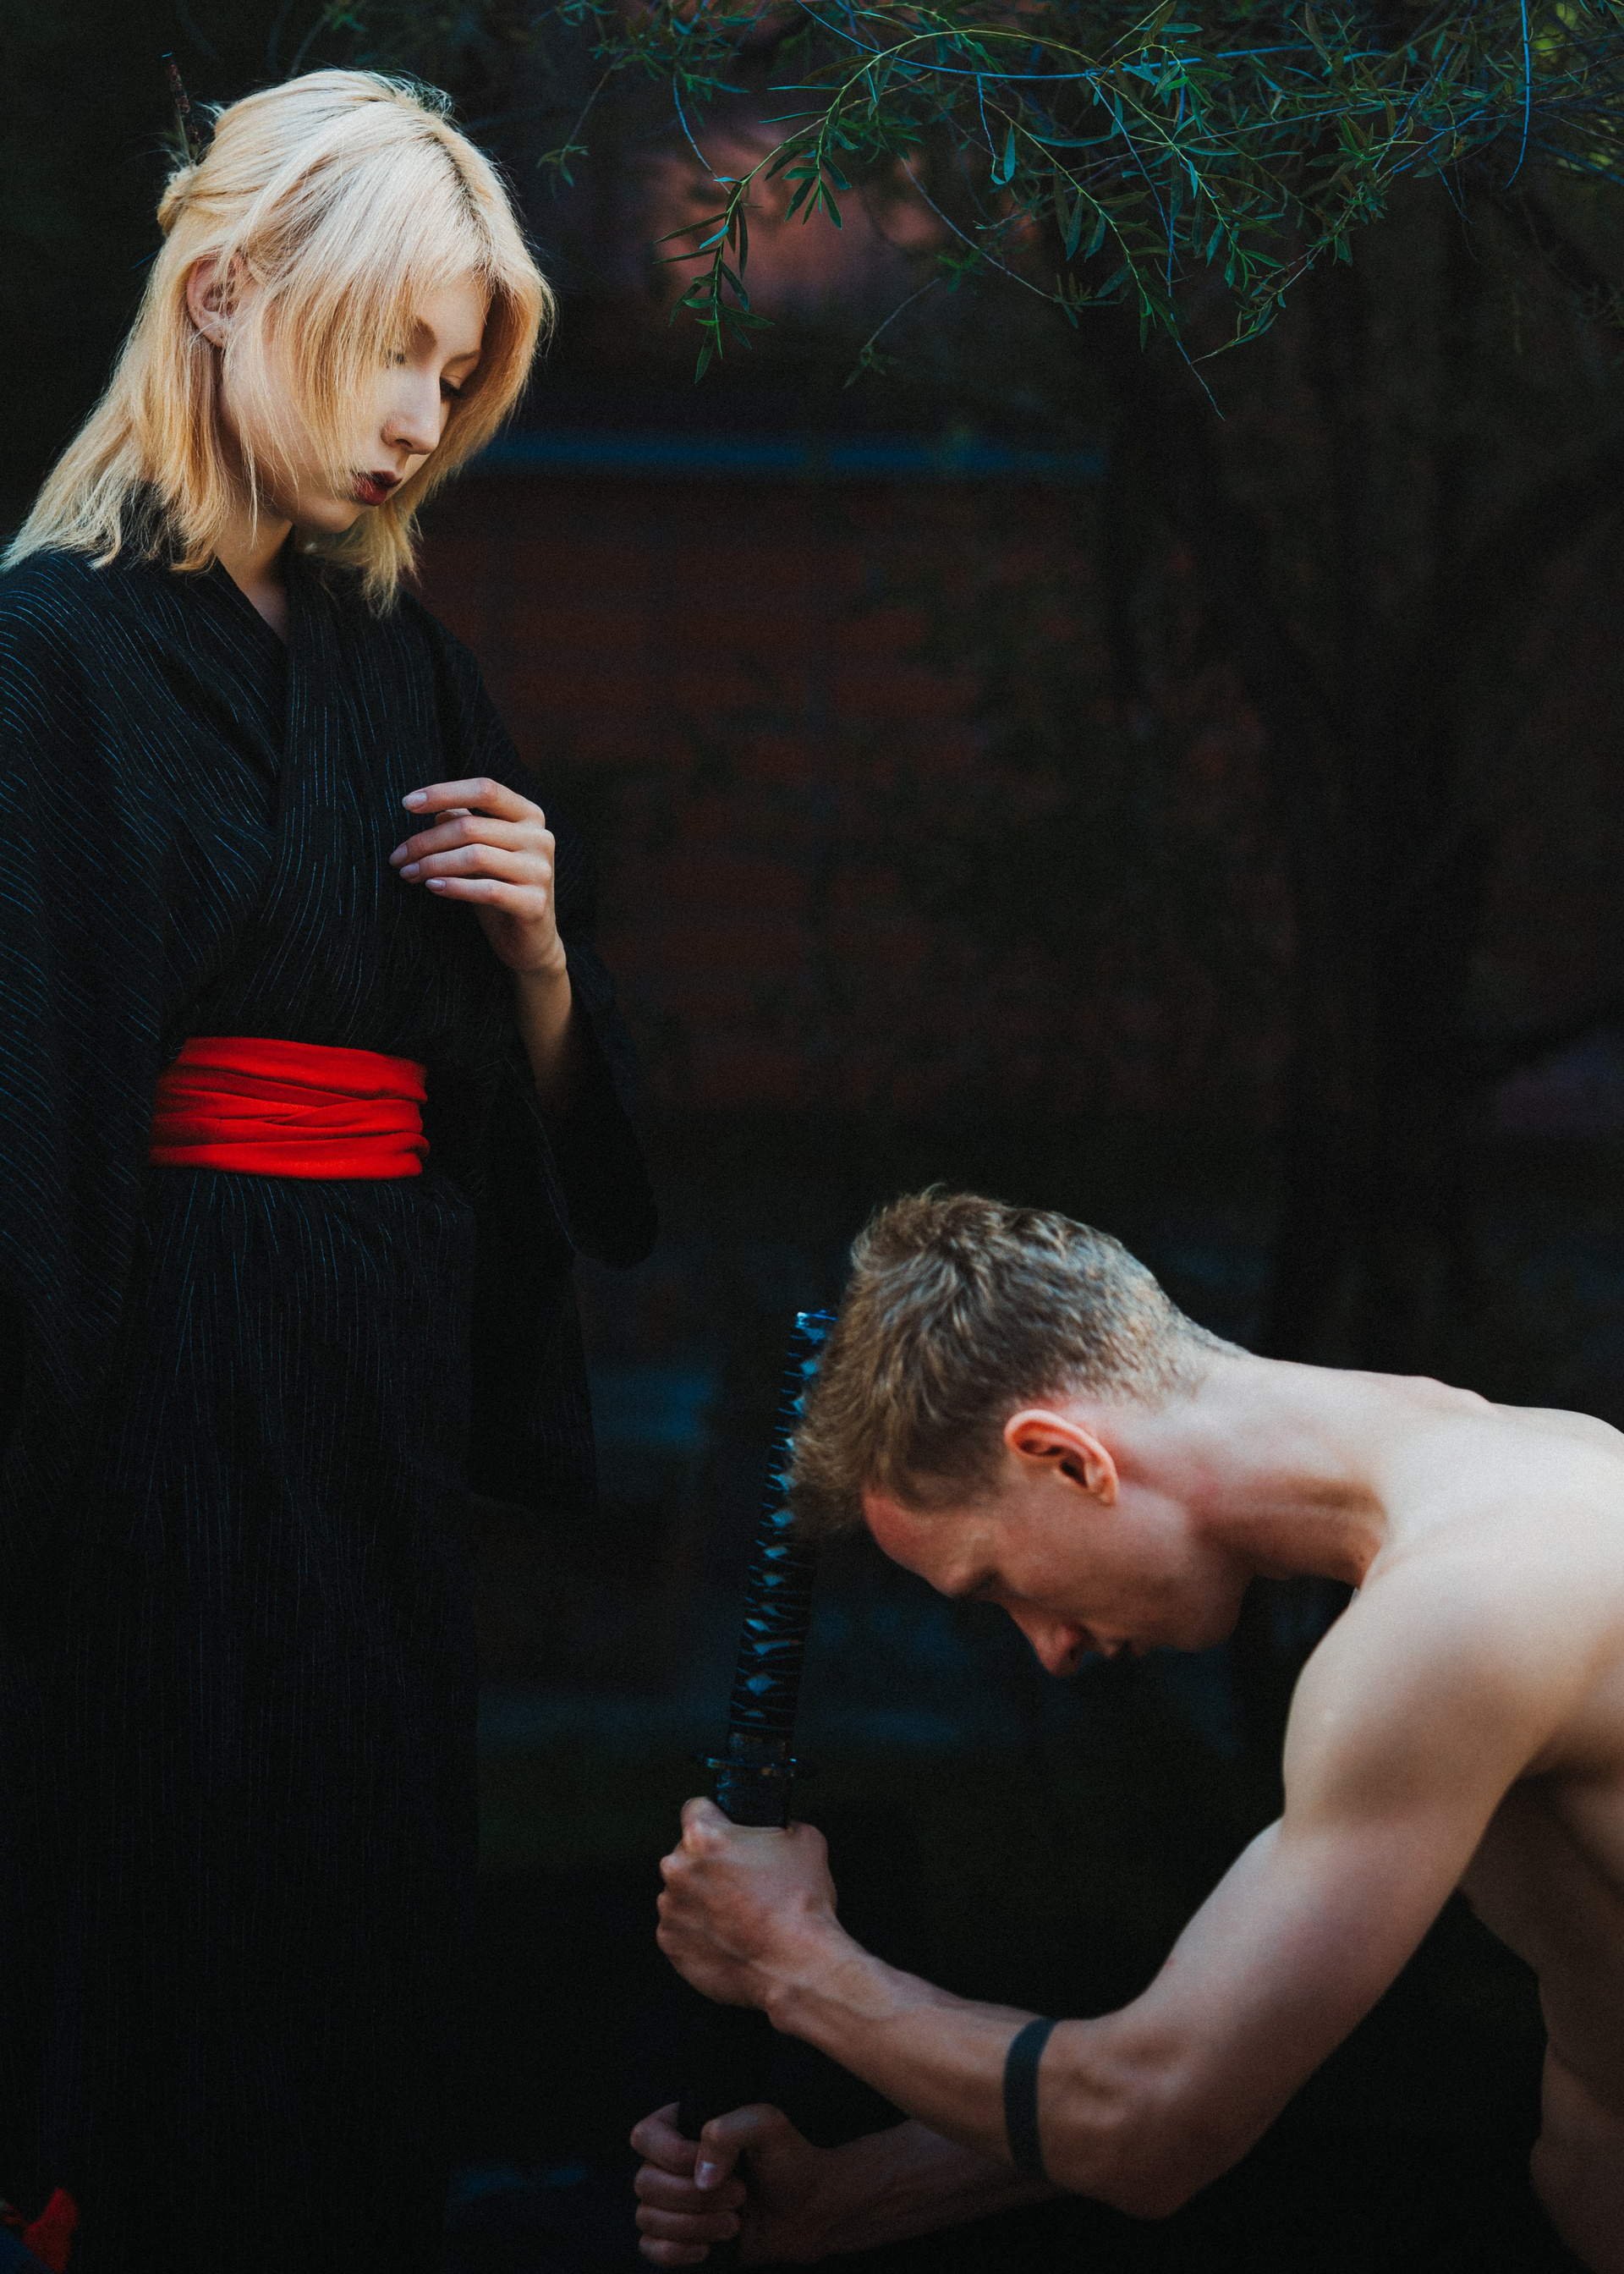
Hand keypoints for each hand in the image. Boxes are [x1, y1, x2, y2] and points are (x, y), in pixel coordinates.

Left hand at [391, 777, 563, 977]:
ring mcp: (541, 870)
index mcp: (529, 815)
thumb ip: (465, 827)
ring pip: (475, 856)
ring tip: (408, 874)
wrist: (529, 940)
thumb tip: (435, 811)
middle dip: (426, 842)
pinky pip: (487, 889)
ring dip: (433, 865)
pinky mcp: (535, 903)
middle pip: (471, 827)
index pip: (484, 790)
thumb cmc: (500, 888)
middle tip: (397, 857)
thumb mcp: (480, 853)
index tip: (407, 803)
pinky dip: (454, 887)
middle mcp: (540, 838)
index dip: (444, 792)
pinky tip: (432, 888)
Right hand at [632, 2101, 837, 2265]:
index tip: (716, 2166)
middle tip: (739, 2195)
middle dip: (694, 2197)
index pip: (645, 2136)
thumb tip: (701, 2176)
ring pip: (647, 2218)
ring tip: (735, 2222)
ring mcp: (672, 2201)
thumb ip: (733, 2129)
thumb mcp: (771, 2128)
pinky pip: (650, 2248)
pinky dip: (676, 2252)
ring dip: (694, 2225)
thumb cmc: (790, 2162)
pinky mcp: (678, 2236)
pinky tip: (708, 2249)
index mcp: (684, 2126)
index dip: (674, 2156)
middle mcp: (671, 2163)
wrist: (808, 2211)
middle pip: (645, 2183)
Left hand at [658, 1798, 840, 2010]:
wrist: (797, 1966)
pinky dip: (699, 1932)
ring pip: (682, 1893)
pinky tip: (729, 1938)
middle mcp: (677, 1869)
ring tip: (739, 1916)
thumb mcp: (805, 1839)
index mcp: (703, 1836)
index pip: (697, 1808)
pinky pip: (681, 1929)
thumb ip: (780, 1826)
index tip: (728, 1832)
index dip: (718, 1818)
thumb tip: (779, 1830)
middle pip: (687, 1854)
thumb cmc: (801, 1904)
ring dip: (702, 1899)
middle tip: (742, 1882)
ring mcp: (671, 1910)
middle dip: (710, 1863)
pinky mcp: (671, 1946)